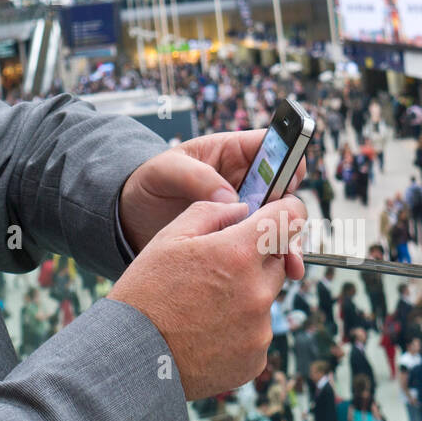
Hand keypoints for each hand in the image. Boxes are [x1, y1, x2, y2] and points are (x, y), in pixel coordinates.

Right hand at [107, 193, 307, 399]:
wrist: (133, 359)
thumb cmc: (146, 293)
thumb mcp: (169, 238)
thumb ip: (211, 212)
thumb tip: (243, 210)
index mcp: (238, 254)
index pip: (289, 219)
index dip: (288, 211)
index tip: (282, 213)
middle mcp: (258, 292)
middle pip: (277, 261)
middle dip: (255, 258)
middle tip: (216, 270)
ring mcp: (259, 330)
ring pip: (266, 298)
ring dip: (245, 295)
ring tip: (202, 307)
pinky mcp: (256, 360)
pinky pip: (256, 333)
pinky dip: (238, 329)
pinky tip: (205, 333)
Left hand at [118, 129, 305, 252]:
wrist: (130, 217)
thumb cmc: (148, 183)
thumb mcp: (164, 171)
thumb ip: (195, 177)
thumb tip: (230, 198)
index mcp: (231, 153)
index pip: (272, 148)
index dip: (287, 160)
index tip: (288, 182)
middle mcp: (245, 181)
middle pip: (283, 190)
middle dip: (291, 210)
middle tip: (289, 231)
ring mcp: (244, 212)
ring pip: (278, 222)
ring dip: (288, 240)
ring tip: (288, 262)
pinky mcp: (238, 238)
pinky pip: (262, 246)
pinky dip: (273, 258)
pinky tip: (277, 272)